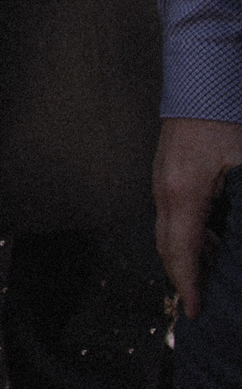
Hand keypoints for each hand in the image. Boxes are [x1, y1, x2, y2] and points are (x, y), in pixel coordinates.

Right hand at [157, 116, 241, 315]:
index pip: (181, 251)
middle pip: (166, 246)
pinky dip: (186, 237)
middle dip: (182, 278)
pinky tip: (210, 242)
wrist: (203, 78)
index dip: (188, 284)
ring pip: (167, 232)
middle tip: (198, 305)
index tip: (195, 310)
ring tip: (207, 279)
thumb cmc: (226, 118)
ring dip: (184, 258)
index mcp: (184, 193)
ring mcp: (162, 180)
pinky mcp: (166, 173)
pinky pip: (171, 215)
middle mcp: (165, 190)